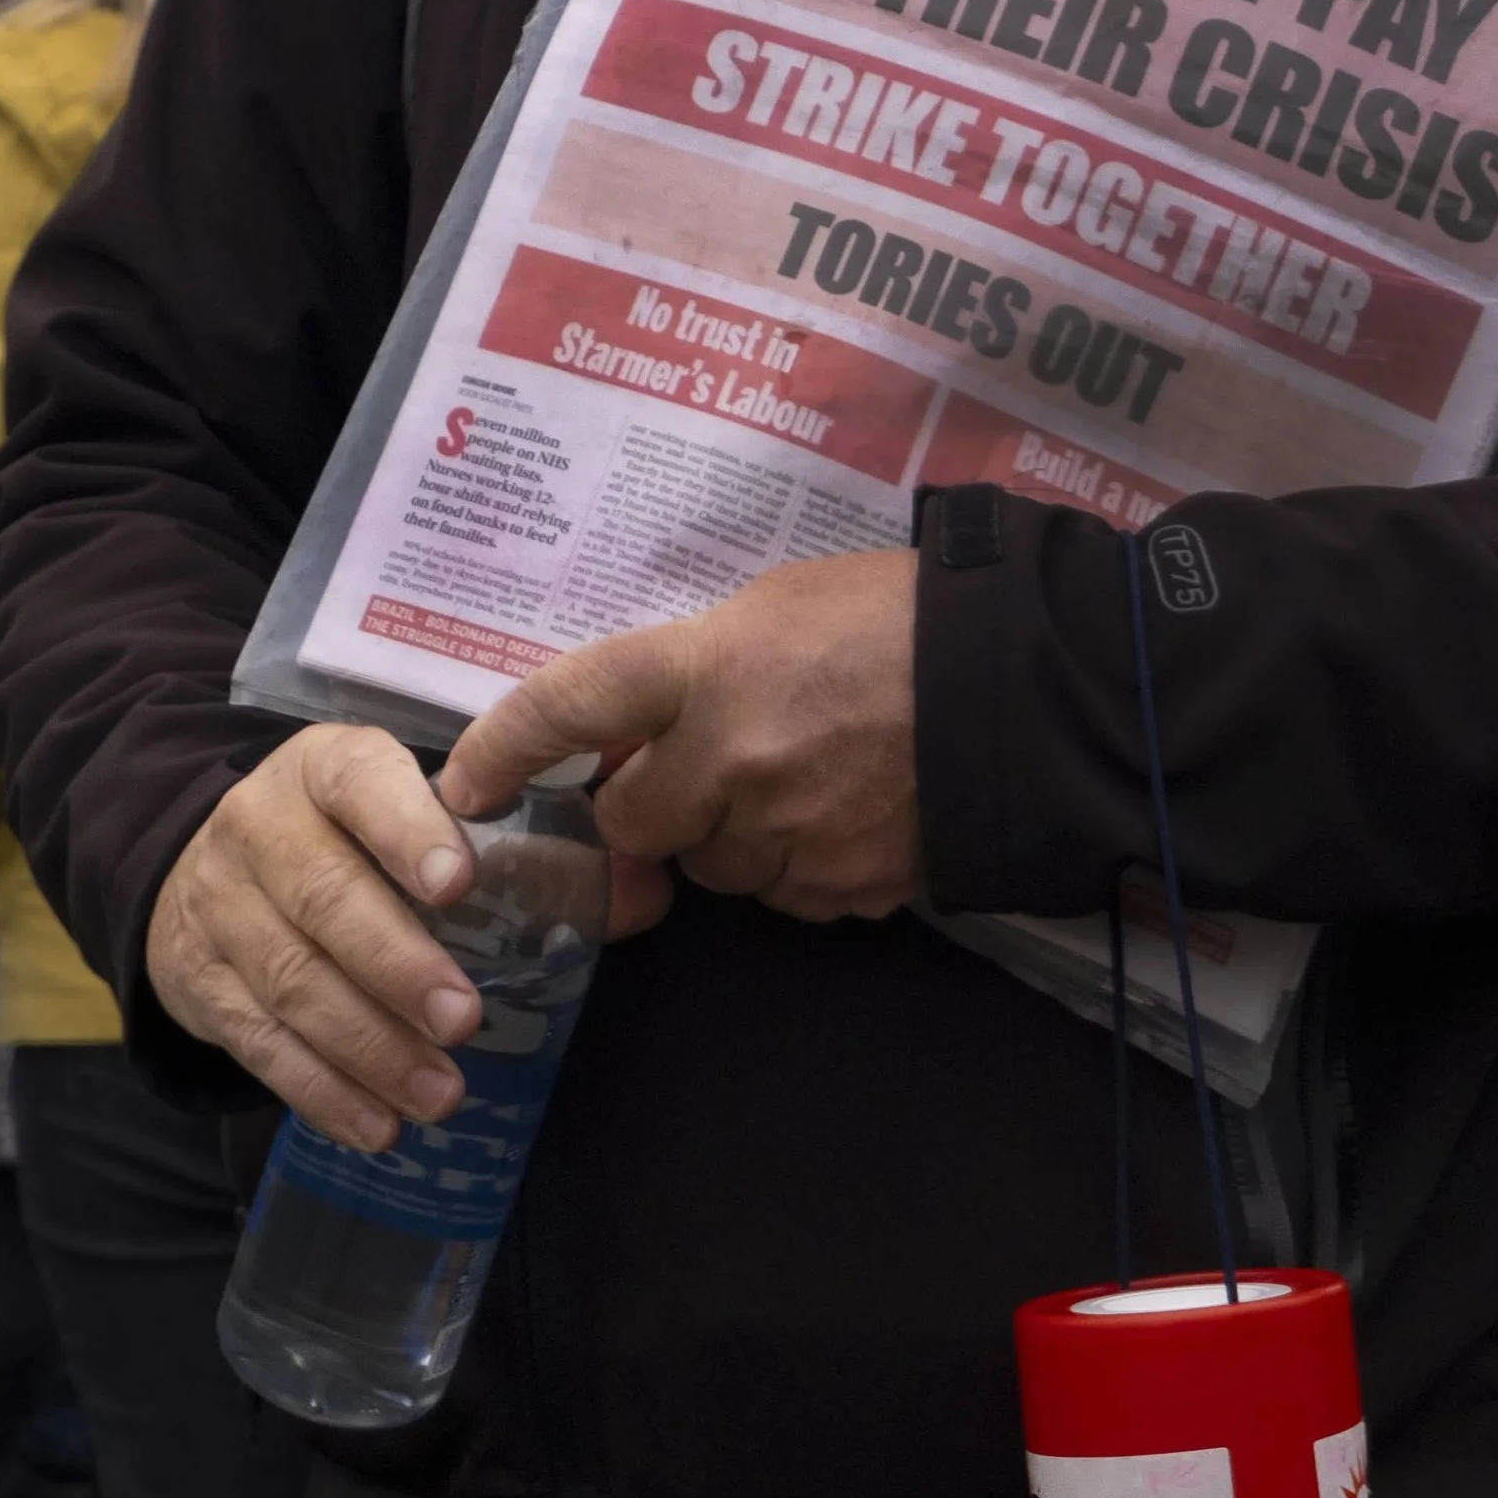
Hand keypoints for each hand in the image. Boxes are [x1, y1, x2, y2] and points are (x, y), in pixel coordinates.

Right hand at [146, 721, 663, 1151]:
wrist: (200, 856)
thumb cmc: (348, 833)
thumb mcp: (415, 809)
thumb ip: (529, 849)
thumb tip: (647, 890)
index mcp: (327, 768)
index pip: (363, 785)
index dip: (408, 832)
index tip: (461, 884)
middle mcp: (260, 828)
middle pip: (323, 897)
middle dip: (396, 964)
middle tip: (465, 1020)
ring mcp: (219, 907)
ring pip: (290, 980)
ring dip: (368, 1045)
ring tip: (440, 1093)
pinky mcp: (196, 981)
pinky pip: (258, 1043)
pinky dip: (321, 1091)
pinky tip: (379, 1126)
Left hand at [440, 549, 921, 926]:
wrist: (1032, 686)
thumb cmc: (908, 616)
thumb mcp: (782, 604)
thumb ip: (699, 666)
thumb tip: (644, 727)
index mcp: (708, 667)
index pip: (568, 706)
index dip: (503, 748)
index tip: (466, 786)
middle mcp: (730, 760)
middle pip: (633, 820)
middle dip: (651, 804)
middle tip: (704, 767)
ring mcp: (787, 834)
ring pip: (713, 867)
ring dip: (732, 836)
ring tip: (806, 776)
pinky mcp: (843, 887)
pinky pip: (787, 893)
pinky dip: (800, 864)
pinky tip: (850, 812)